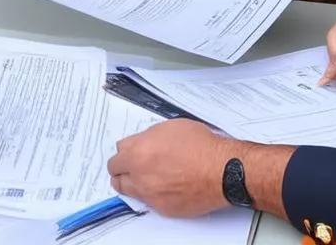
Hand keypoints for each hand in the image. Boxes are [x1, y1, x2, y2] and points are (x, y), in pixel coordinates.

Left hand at [107, 120, 228, 217]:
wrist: (219, 170)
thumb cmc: (201, 147)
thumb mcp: (170, 127)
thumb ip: (149, 137)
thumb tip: (144, 143)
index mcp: (139, 151)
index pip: (118, 152)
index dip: (125, 149)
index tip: (129, 150)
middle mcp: (140, 174)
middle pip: (115, 172)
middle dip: (121, 167)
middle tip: (129, 165)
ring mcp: (149, 193)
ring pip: (127, 190)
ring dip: (130, 182)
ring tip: (141, 176)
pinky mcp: (161, 208)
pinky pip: (147, 201)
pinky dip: (150, 194)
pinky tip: (161, 186)